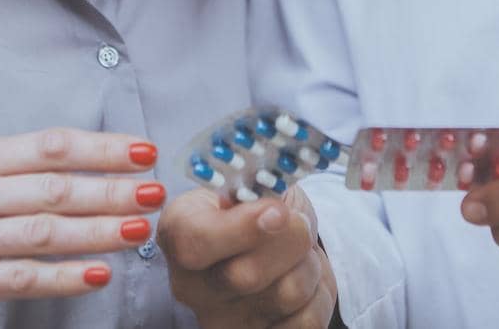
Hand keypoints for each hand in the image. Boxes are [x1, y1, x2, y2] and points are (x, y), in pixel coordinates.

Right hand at [0, 128, 164, 328]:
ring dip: (99, 231)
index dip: (103, 148)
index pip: (52, 146)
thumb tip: (106, 161)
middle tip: (156, 192)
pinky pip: (22, 278)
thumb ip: (29, 170)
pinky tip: (99, 274)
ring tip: (140, 229)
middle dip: (112, 190)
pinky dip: (65, 277)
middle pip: (55, 188)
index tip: (146, 151)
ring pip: (44, 232)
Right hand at [159, 185, 336, 328]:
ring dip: (308, 264)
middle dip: (291, 239)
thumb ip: (258, 191)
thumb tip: (275, 210)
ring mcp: (222, 321)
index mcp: (179, 232)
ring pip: (286, 295)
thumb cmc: (254, 206)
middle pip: (246, 276)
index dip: (243, 228)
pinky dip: (319, 293)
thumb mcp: (251, 184)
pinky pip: (306, 322)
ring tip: (301, 252)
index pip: (195, 243)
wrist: (265, 239)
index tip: (278, 210)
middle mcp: (191, 285)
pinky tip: (307, 279)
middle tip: (300, 222)